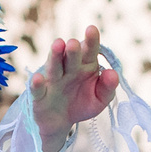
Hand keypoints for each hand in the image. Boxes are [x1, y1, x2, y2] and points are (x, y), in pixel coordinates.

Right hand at [30, 26, 118, 148]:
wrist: (61, 121)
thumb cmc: (82, 103)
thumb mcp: (100, 99)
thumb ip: (108, 87)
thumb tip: (113, 74)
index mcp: (85, 66)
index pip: (89, 51)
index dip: (91, 40)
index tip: (91, 29)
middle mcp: (68, 69)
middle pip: (70, 57)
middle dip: (72, 49)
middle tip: (74, 42)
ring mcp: (53, 81)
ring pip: (54, 67)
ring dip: (55, 56)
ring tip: (58, 44)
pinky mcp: (40, 95)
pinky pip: (37, 89)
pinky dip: (37, 84)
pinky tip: (39, 78)